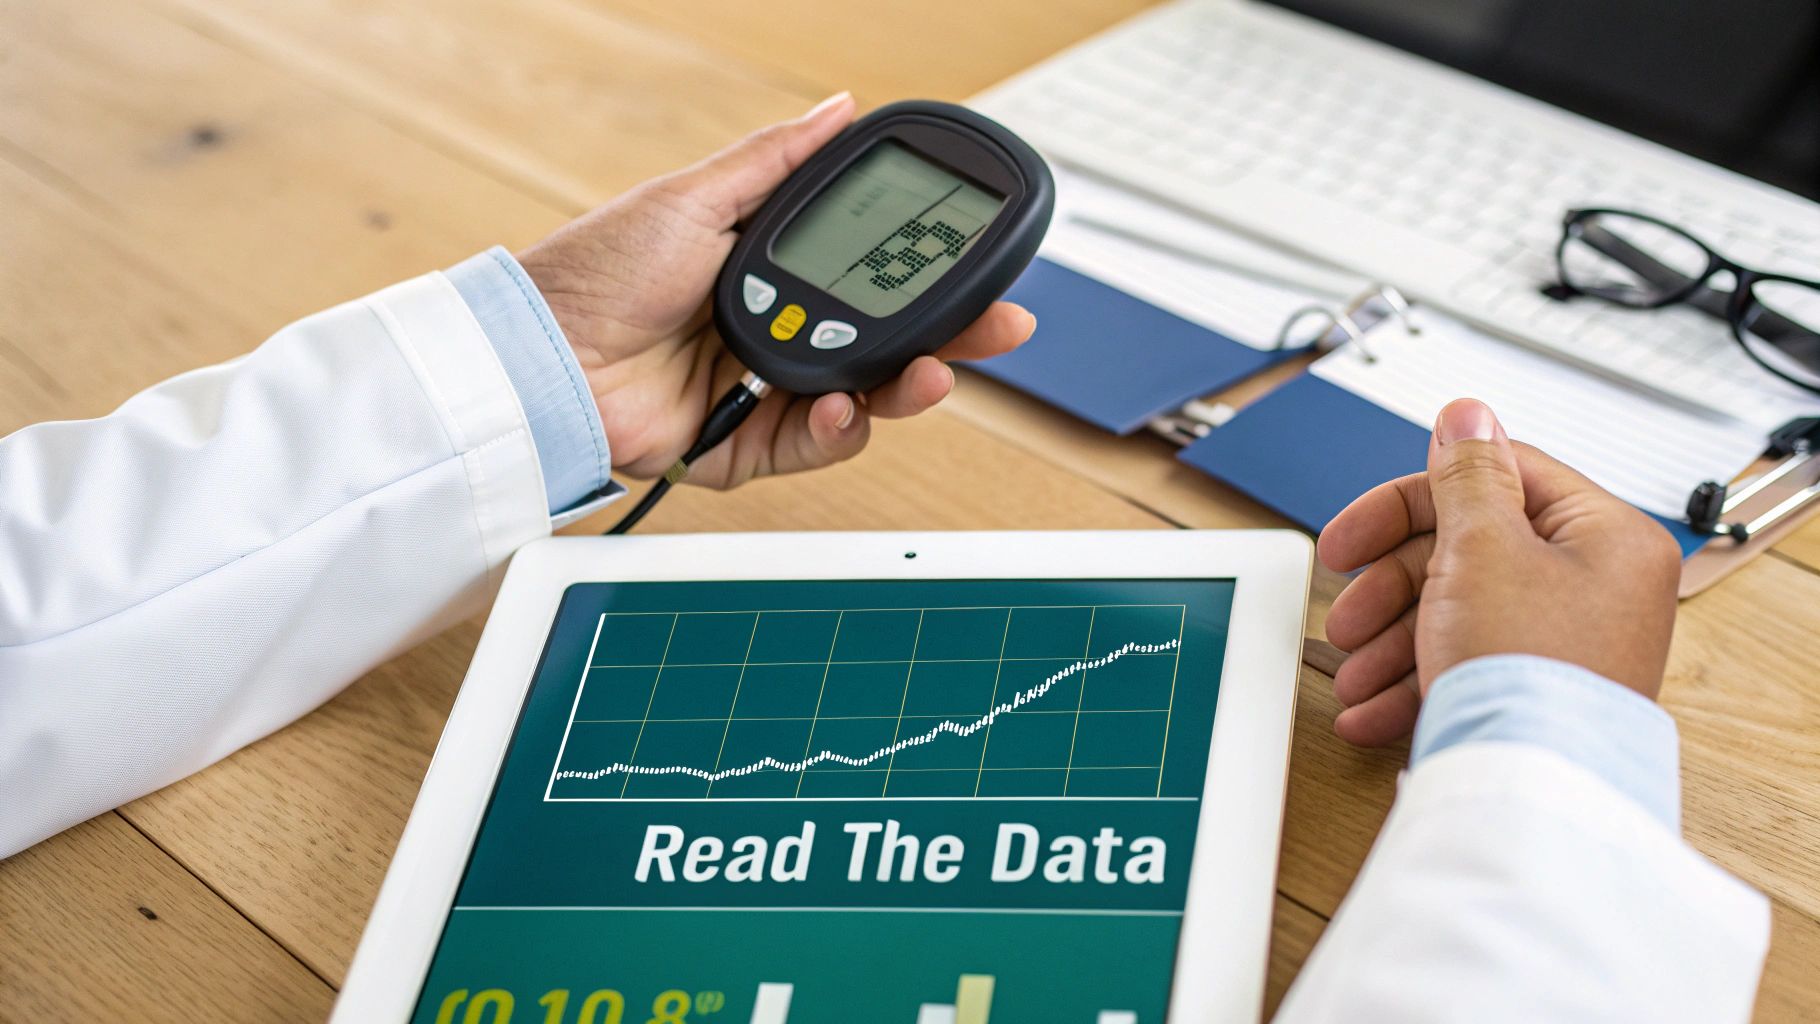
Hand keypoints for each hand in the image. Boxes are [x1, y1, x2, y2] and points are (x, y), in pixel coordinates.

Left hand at [516, 92, 1036, 487]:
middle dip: (951, 337)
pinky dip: (841, 429)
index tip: (977, 266)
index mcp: (774, 273)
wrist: (545, 355)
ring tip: (931, 372)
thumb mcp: (696, 197)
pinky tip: (842, 405)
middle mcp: (781, 332)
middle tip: (1001, 326)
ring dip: (907, 387)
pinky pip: (820, 445)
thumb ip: (776, 160)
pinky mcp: (751, 448)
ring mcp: (770, 393)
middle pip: (887, 343)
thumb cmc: (599, 271)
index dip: (929, 276)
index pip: (873, 276)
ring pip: (868, 399)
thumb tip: (838, 108)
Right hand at [1316, 399, 1682, 745]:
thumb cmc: (1525, 671)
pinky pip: (1464, 668)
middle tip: (1345, 616)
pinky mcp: (1536, 696)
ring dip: (1389, 643)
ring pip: (1455, 614)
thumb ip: (1468, 474)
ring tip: (1353, 676)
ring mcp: (1567, 645)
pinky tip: (1371, 709)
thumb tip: (1468, 412)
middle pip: (1466, 552)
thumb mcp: (1483, 547)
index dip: (1411, 503)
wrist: (1531, 791)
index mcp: (1604, 536)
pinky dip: (1412, 683)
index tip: (1353, 534)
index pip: (1496, 481)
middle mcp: (1596, 587)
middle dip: (1389, 591)